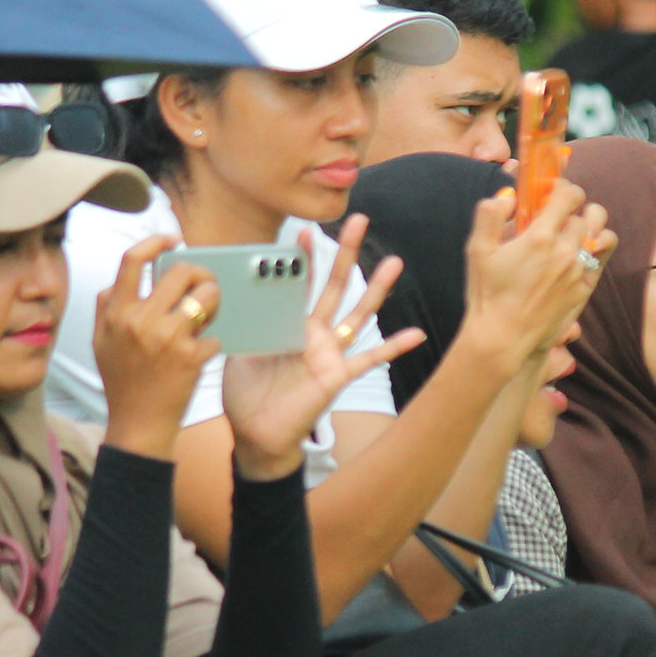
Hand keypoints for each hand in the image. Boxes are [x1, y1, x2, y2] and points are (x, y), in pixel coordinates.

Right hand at [95, 234, 220, 461]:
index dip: (155, 242)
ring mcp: (168, 338)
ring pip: (206, 296)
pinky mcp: (191, 356)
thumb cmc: (122, 383)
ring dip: (213, 301)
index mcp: (117, 313)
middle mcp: (141, 321)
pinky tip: (200, 354)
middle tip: (203, 286)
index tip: (173, 240)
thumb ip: (106, 309)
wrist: (138, 424)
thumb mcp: (100, 342)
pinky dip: (210, 342)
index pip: (132, 260)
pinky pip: (213, 334)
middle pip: (181, 272)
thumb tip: (116, 283)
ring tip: (208, 314)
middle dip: (199, 275)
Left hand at [220, 218, 424, 480]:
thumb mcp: (238, 353)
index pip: (299, 283)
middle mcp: (313, 333)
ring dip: (377, 289)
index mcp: (287, 324)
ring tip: (394, 262)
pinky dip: (393, 347)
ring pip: (357, 314)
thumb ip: (246, 325)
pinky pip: (370, 360)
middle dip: (345, 253)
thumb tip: (238, 297)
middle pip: (335, 286)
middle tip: (358, 220)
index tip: (303, 230)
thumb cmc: (245, 396)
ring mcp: (329, 353)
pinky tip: (416, 334)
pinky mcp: (337, 375)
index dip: (303, 257)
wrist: (256, 436)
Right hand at [457, 179, 615, 371]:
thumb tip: (509, 196)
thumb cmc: (487, 294)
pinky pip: (602, 257)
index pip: (569, 195)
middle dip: (569, 212)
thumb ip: (490, 214)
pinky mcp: (583, 289)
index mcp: (540, 237)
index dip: (562, 189)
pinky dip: (595, 249)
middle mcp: (565, 252)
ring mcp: (578, 271)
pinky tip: (579, 252)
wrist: (502, 337)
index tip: (552, 194)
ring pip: (597, 234)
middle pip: (583, 215)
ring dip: (586, 229)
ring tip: (571, 234)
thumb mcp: (478, 249)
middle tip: (554, 219)